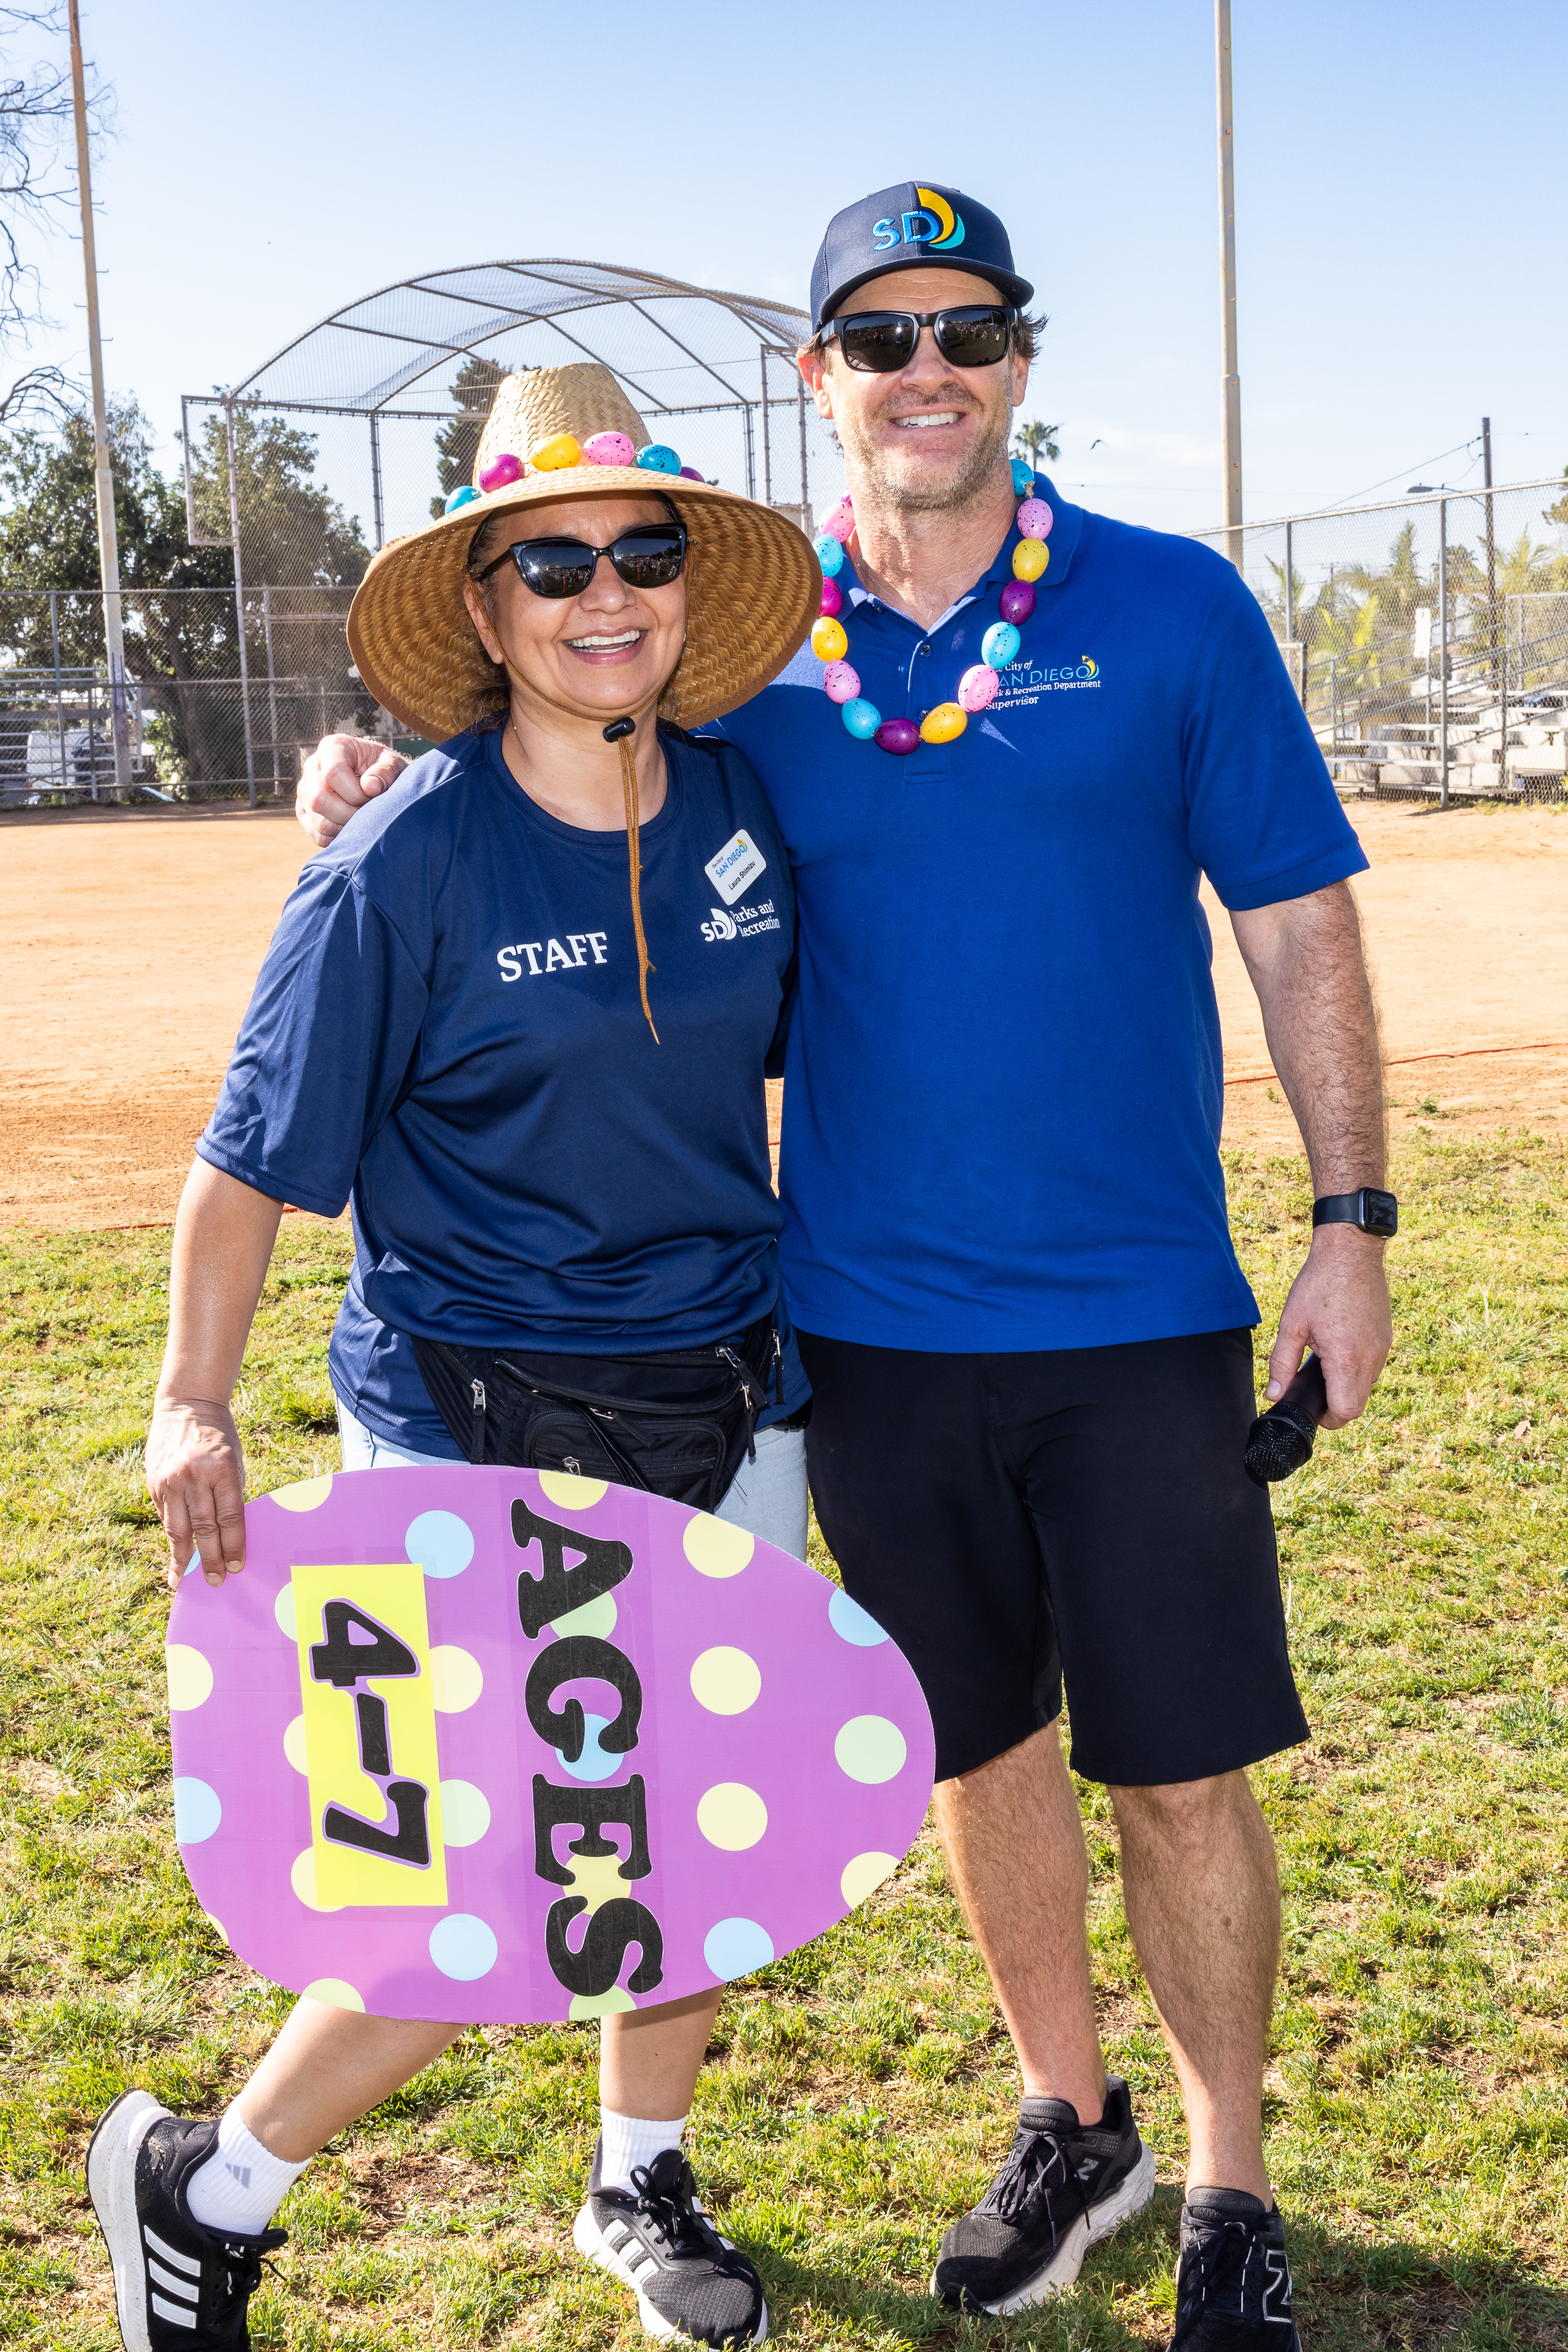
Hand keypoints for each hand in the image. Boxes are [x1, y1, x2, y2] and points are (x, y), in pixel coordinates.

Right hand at [146, 1395, 246, 1589]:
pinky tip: (175, 1554)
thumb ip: (229, 1496)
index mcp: (221, 1469)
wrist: (187, 1406)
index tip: (237, 1567)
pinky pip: (165, 1516)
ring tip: (183, 1580)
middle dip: (210, 1559)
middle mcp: (193, 1475)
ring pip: (177, 1529)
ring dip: (182, 1558)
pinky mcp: (153, 1482)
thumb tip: (228, 1537)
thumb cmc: (219, 1437)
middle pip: (203, 1528)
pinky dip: (172, 1536)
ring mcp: (169, 1480)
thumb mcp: (234, 1461)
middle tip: (216, 1582)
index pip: (229, 1518)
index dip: (233, 1546)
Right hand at [295, 733, 405, 847]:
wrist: (375, 778)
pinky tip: (351, 827)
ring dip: (346, 827)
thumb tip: (369, 787)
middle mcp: (312, 766)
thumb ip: (385, 772)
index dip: (355, 792)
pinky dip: (338, 838)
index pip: (332, 773)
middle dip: (349, 813)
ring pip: (319, 821)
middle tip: (367, 811)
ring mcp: (305, 790)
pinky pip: (317, 834)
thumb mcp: (392, 764)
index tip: (372, 796)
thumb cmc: (383, 768)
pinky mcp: (304, 810)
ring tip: (362, 817)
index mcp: (332, 747)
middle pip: (319, 799)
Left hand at [1265, 1225, 1391, 1428]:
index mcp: (1345, 1358)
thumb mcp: (1292, 1324)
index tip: (1313, 1410)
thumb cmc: (1320, 1284)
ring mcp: (1382, 1348)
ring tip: (1323, 1364)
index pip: (1346, 1411)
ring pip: (1366, 1386)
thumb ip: (1281, 1364)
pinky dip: (1356, 1369)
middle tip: (1313, 1390)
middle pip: (1358, 1404)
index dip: (1328, 1419)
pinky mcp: (1386, 1338)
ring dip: (1346, 1386)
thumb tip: (1274, 1394)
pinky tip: (1338, 1349)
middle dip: (1335, 1406)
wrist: (1351, 1252)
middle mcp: (1370, 1358)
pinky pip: (1373, 1367)